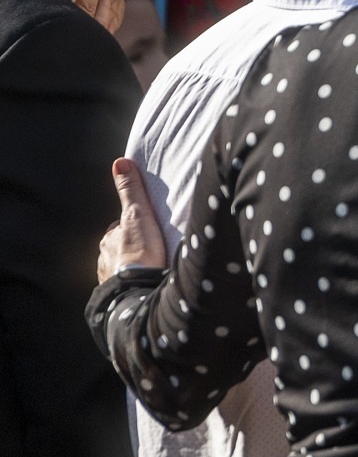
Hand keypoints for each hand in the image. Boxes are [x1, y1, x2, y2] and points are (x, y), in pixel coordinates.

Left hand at [97, 158, 167, 281]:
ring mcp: (109, 276)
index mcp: (109, 238)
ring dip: (133, 264)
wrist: (138, 291)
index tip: (148, 226)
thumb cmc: (139, 252)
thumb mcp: (138, 214)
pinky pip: (125, 283)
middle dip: (133, 245)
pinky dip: (133, 280)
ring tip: (151, 265)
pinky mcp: (117, 293)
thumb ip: (130, 190)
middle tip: (153, 246)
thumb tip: (119, 162)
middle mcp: (105, 257)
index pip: (121, 226)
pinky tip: (145, 281)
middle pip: (121, 246)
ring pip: (122, 265)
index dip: (135, 224)